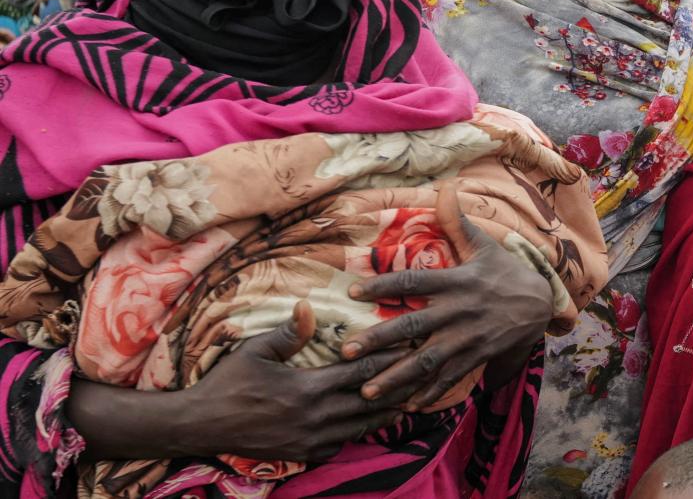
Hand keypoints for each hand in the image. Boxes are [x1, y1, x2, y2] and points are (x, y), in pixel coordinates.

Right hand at [182, 301, 410, 461]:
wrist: (201, 426)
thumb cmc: (228, 382)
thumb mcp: (256, 350)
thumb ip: (289, 332)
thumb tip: (309, 306)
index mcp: (308, 388)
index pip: (360, 370)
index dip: (388, 357)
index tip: (410, 346)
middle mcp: (315, 417)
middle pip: (370, 401)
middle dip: (398, 386)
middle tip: (421, 374)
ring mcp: (310, 440)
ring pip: (360, 426)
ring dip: (385, 412)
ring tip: (408, 399)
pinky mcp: (302, 455)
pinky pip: (340, 444)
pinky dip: (357, 432)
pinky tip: (367, 422)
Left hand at [341, 187, 552, 409]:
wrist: (540, 305)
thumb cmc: (505, 273)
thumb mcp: (485, 246)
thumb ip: (458, 222)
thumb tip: (445, 187)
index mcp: (457, 281)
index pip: (414, 282)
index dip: (383, 285)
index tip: (352, 289)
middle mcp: (459, 311)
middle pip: (414, 327)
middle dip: (379, 340)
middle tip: (347, 351)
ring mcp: (467, 338)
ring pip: (426, 361)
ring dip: (396, 377)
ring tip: (367, 391)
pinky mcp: (475, 357)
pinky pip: (448, 379)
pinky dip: (428, 394)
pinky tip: (405, 406)